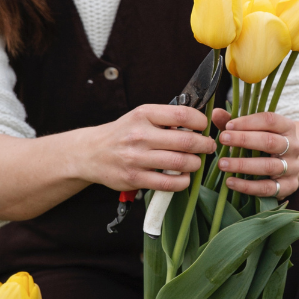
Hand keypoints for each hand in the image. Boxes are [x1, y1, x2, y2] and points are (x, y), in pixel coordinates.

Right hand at [85, 104, 215, 192]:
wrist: (91, 153)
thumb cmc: (123, 133)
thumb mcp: (140, 116)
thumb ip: (166, 118)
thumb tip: (199, 123)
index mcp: (144, 114)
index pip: (182, 115)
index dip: (201, 122)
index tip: (203, 127)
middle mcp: (140, 135)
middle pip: (186, 141)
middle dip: (205, 145)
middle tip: (208, 147)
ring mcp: (137, 158)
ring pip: (181, 163)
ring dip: (195, 164)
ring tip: (195, 162)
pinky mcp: (135, 178)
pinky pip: (169, 183)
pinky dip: (183, 181)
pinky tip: (183, 177)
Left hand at [212, 108, 298, 198]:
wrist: (288, 165)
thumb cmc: (264, 143)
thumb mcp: (252, 130)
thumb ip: (235, 123)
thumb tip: (215, 113)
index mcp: (287, 127)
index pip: (270, 120)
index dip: (248, 122)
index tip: (227, 126)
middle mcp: (294, 146)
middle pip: (270, 142)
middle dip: (244, 140)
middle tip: (222, 139)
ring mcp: (293, 167)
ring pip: (269, 166)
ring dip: (243, 165)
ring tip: (222, 164)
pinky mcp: (289, 186)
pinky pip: (268, 188)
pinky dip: (248, 186)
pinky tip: (230, 182)